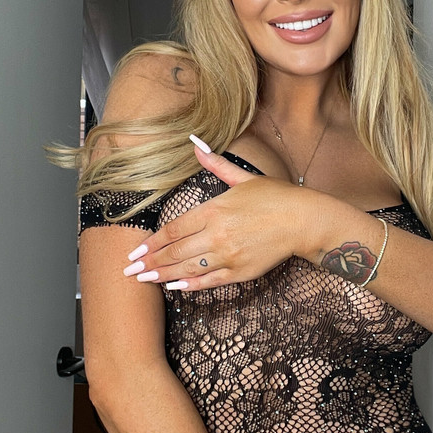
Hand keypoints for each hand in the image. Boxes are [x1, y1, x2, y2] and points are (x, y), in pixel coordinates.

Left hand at [120, 137, 318, 289]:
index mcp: (215, 209)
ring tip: (144, 280)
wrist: (303, 220)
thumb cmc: (275, 197)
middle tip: (129, 270)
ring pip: (188, 269)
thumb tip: (195, 144)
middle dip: (150, 262)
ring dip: (163, 276)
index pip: (174, 229)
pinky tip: (175, 288)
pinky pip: (210, 281)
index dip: (152, 242)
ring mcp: (228, 255)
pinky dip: (191, 286)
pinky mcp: (241, 272)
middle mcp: (217, 234)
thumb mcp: (243, 177)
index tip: (135, 250)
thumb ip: (216, 164)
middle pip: (175, 252)